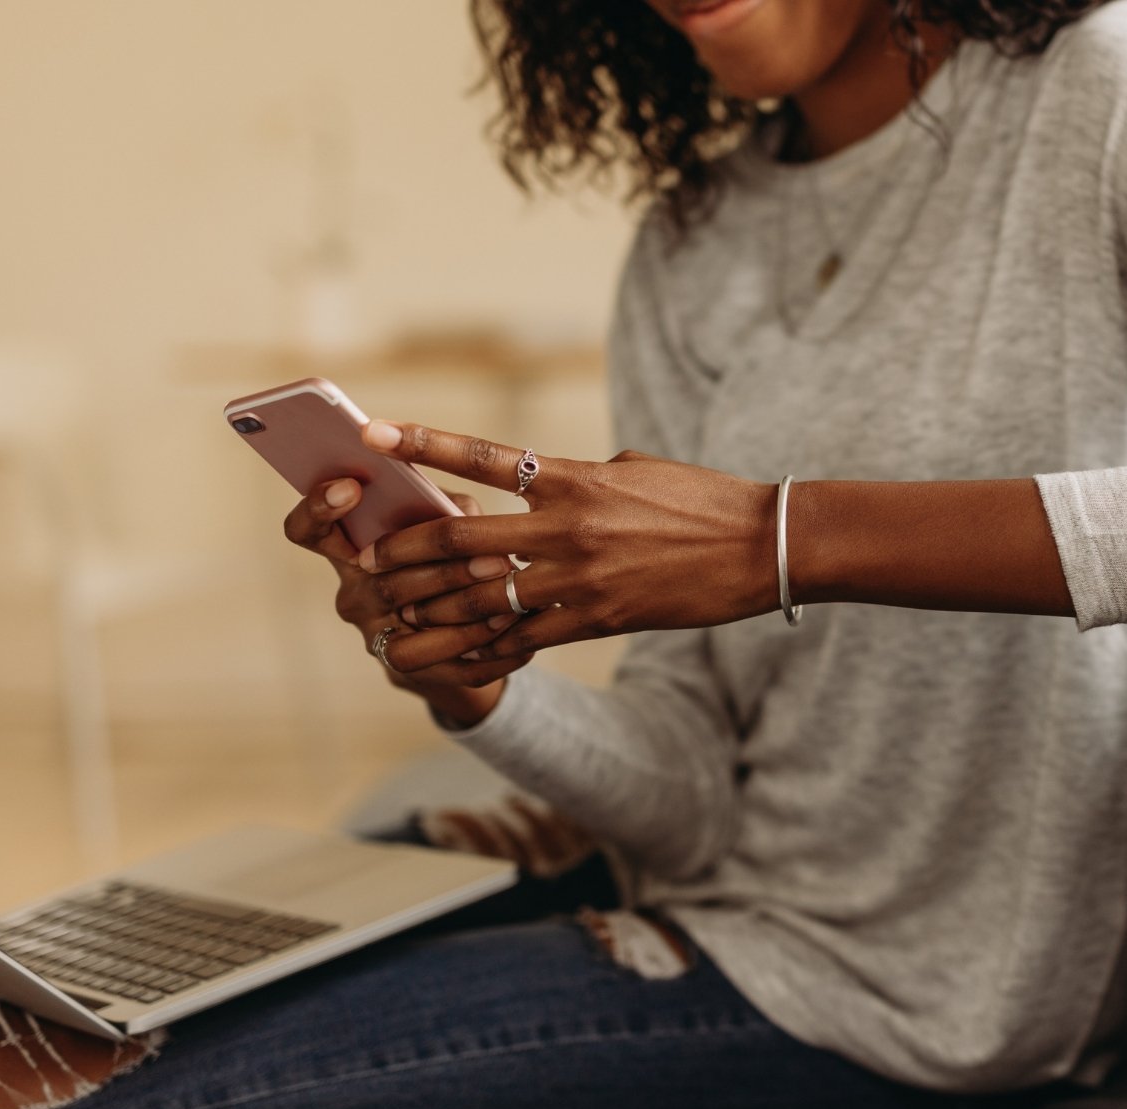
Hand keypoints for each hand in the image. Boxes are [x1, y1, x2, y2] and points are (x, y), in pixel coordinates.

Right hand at [282, 478, 532, 723]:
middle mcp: (354, 597)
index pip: (308, 531)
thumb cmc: (444, 560)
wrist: (452, 640)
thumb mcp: (440, 526)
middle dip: (443, 567)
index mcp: (349, 551)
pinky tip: (519, 627)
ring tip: (510, 589)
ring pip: (414, 622)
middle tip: (493, 557)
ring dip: (468, 605)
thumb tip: (467, 514)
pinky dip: (487, 645)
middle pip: (384, 581)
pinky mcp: (409, 672)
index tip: (351, 485)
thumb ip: (446, 510)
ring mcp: (375, 637)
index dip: (319, 507)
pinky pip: (447, 664)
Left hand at [358, 421, 778, 659]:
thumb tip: (548, 481)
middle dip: (407, 552)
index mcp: (572, 476)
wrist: (757, 546)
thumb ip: (581, 474)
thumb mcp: (635, 467)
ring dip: (431, 611)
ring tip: (393, 621)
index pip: (483, 457)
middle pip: (463, 539)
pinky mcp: (595, 620)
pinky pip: (524, 640)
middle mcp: (564, 526)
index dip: (423, 443)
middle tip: (368, 562)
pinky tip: (453, 660)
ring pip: (481, 598)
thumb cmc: (701, 498)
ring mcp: (577, 577)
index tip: (375, 431)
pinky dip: (485, 650)